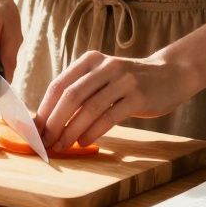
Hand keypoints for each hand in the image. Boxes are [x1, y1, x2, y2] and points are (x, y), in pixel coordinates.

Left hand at [35, 49, 200, 150]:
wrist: (170, 74)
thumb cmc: (129, 81)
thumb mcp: (103, 77)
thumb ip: (81, 92)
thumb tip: (49, 120)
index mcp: (90, 61)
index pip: (59, 85)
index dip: (44, 109)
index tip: (35, 130)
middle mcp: (105, 66)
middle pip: (70, 97)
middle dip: (54, 122)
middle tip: (46, 142)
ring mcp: (123, 80)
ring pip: (88, 108)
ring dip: (71, 131)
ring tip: (62, 145)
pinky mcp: (138, 96)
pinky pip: (109, 117)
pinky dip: (93, 132)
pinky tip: (84, 141)